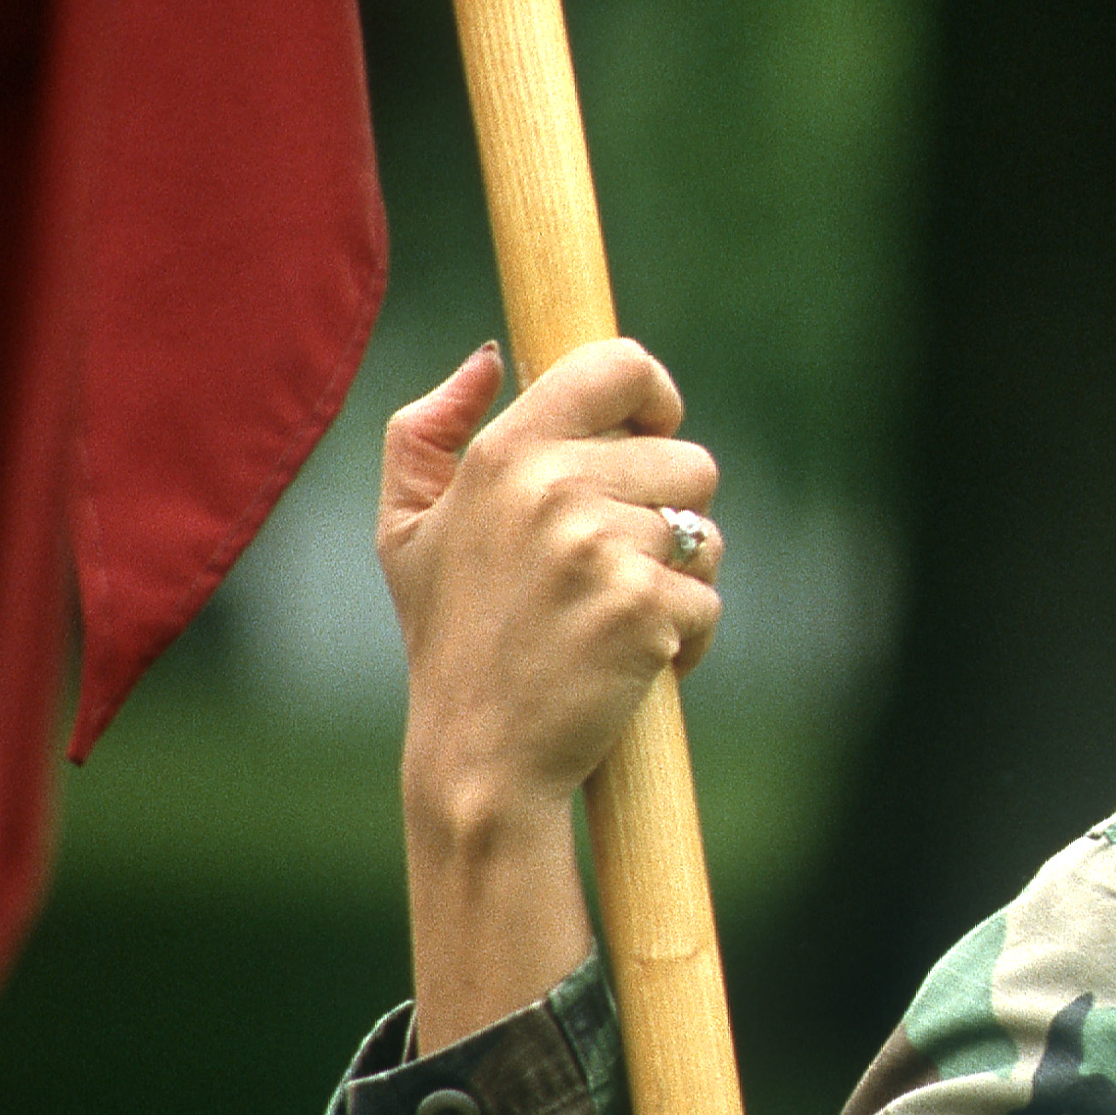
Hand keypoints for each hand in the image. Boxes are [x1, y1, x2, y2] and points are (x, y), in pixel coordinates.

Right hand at [382, 336, 725, 847]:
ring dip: (678, 579)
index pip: (618, 366)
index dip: (654, 395)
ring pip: (706, 534)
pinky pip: (708, 600)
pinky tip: (630, 664)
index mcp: (506, 454)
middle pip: (690, 460)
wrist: (479, 755)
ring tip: (613, 619)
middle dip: (668, 516)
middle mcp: (554, 488)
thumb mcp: (407, 529)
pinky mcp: (645, 608)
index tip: (650, 433)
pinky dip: (686, 638)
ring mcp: (602, 549)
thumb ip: (427, 430)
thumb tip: (489, 358)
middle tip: (610, 571)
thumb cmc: (451, 636)